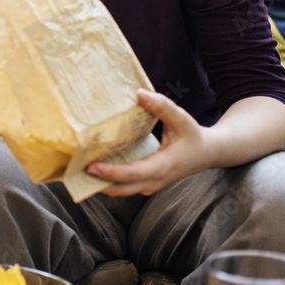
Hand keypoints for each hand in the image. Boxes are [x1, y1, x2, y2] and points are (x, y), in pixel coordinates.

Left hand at [86, 89, 211, 196]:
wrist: (208, 153)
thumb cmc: (193, 136)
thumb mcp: (181, 118)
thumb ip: (162, 106)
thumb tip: (140, 94)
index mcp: (162, 167)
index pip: (132, 174)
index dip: (111, 173)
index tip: (92, 167)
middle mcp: (154, 181)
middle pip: (122, 189)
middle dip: (98, 182)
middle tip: (75, 169)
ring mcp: (150, 185)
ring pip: (122, 191)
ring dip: (102, 183)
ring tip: (80, 170)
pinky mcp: (147, 183)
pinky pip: (125, 186)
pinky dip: (110, 180)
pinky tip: (96, 167)